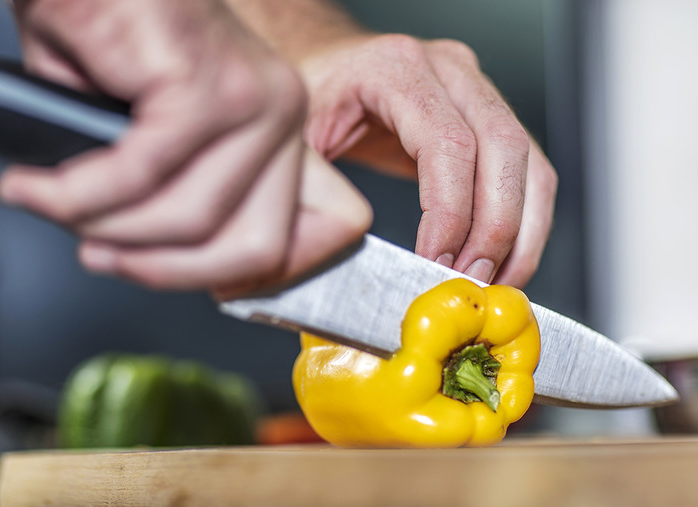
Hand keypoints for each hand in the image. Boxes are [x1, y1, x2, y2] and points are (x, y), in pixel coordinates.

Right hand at [0, 0, 370, 291]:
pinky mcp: (207, 86)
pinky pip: (140, 177)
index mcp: (276, 131)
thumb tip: (172, 262)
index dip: (238, 279)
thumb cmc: (107, 37)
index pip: (294, 236)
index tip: (176, 277)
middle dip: (163, 269)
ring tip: (49, 201)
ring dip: (104, 225)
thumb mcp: (153, 137)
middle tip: (98, 254)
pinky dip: (78, 192)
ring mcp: (254, 101)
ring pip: (191, 221)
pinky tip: (38, 184)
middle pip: (252, 248)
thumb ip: (181, 198)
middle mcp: (281, 114)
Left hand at [298, 34, 557, 287]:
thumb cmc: (311, 97)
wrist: (325, 66)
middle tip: (473, 280)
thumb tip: (323, 252)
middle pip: (504, 148)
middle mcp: (447, 70)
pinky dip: (524, 221)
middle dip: (495, 227)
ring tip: (496, 282)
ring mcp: (475, 89)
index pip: (448, 142)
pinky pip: (526, 171)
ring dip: (521, 231)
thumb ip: (311, 186)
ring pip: (528, 163)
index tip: (437, 262)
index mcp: (396, 68)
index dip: (451, 212)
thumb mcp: (296, 135)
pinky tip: (502, 260)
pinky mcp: (487, 117)